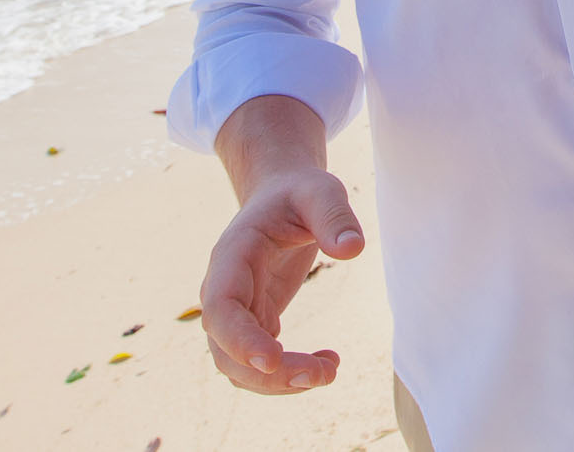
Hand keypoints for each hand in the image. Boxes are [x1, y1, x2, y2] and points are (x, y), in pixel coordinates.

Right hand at [199, 167, 365, 394]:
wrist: (283, 195)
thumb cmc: (300, 193)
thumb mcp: (321, 191)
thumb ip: (334, 216)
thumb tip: (353, 249)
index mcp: (232, 256)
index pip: (221, 307)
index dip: (239, 339)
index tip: (271, 361)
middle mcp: (224, 289)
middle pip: (225, 350)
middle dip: (269, 373)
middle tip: (321, 374)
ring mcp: (236, 310)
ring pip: (238, 367)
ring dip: (279, 381)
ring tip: (329, 371)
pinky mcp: (254, 321)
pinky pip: (259, 363)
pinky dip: (288, 373)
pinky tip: (328, 361)